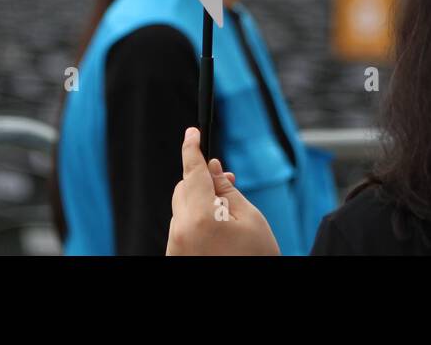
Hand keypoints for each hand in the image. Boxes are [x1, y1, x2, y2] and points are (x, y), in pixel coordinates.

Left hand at [166, 127, 281, 255]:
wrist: (251, 297)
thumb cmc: (257, 258)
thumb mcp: (251, 218)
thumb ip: (227, 190)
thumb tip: (211, 168)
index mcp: (200, 218)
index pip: (191, 172)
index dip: (192, 148)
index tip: (192, 133)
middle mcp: (179, 232)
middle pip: (183, 189)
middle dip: (202, 182)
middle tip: (226, 181)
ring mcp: (173, 248)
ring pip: (182, 209)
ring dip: (200, 204)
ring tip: (228, 218)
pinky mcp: (174, 258)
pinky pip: (180, 229)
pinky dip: (195, 222)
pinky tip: (216, 231)